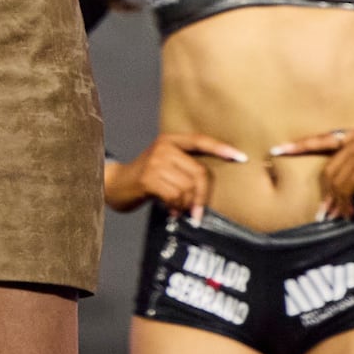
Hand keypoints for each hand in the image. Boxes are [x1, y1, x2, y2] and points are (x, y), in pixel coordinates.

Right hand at [102, 133, 246, 221]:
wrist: (113, 184)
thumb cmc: (144, 179)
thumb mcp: (163, 165)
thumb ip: (182, 168)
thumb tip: (206, 190)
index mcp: (169, 140)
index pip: (200, 141)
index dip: (221, 148)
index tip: (240, 157)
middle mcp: (164, 147)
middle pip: (199, 173)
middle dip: (201, 196)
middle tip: (196, 212)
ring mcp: (156, 161)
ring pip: (187, 188)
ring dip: (184, 204)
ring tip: (175, 207)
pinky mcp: (149, 177)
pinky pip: (175, 196)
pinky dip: (175, 207)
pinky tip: (169, 209)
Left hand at [270, 117, 353, 218]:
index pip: (324, 140)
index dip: (299, 146)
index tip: (277, 150)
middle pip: (329, 169)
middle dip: (329, 192)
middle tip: (329, 211)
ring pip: (335, 181)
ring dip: (339, 201)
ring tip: (343, 213)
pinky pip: (344, 189)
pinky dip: (346, 203)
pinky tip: (352, 210)